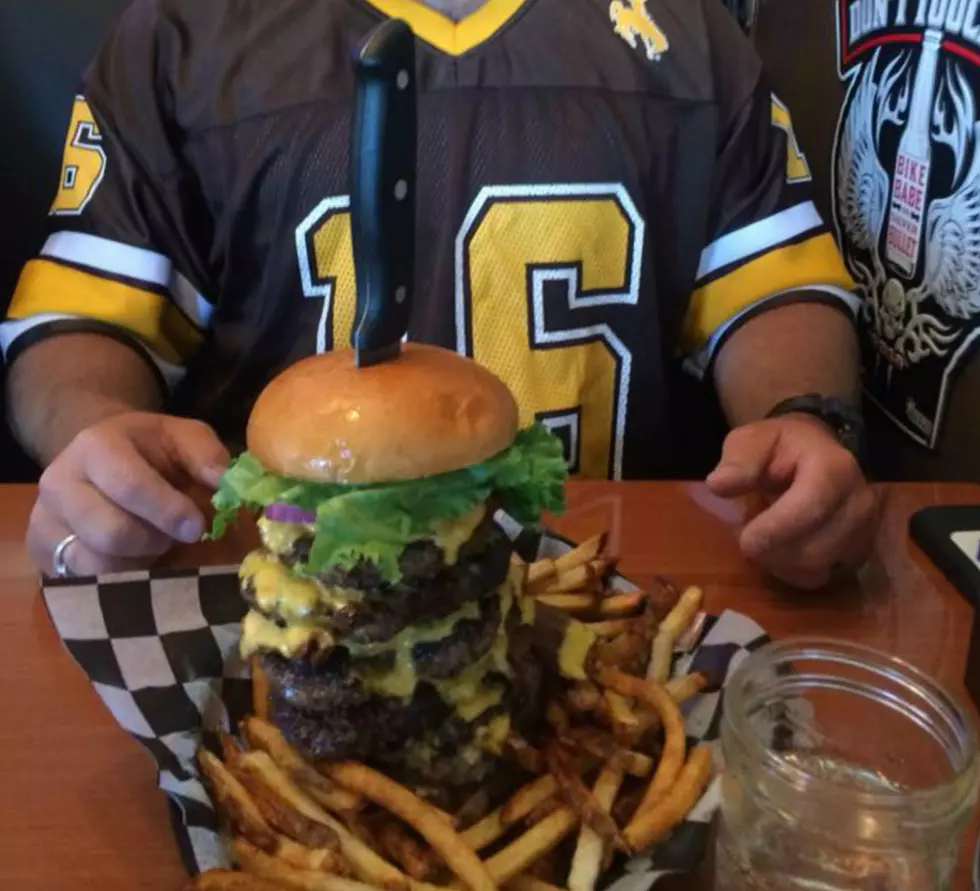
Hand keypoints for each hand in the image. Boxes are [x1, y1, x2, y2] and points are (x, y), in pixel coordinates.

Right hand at [27, 412, 229, 576]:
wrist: (98, 456)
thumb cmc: (151, 450)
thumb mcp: (182, 438)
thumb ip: (206, 456)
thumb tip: (224, 482)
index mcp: (96, 446)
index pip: (130, 486)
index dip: (168, 511)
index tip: (197, 527)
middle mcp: (59, 483)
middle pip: (112, 534)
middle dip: (155, 540)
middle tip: (173, 534)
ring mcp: (44, 521)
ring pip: (98, 564)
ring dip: (137, 561)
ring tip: (150, 540)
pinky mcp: (42, 553)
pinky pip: (85, 582)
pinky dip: (119, 576)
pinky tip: (131, 556)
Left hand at [705, 414, 876, 588]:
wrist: (812, 455)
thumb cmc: (778, 449)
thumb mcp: (751, 441)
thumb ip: (738, 460)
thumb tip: (720, 484)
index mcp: (835, 468)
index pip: (812, 507)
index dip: (776, 529)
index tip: (745, 539)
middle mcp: (859, 502)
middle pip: (814, 550)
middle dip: (771, 550)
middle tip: (747, 535)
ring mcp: (864, 531)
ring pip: (815, 569)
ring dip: (778, 563)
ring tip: (765, 538)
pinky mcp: (857, 555)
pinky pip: (819, 579)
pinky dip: (791, 573)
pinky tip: (781, 550)